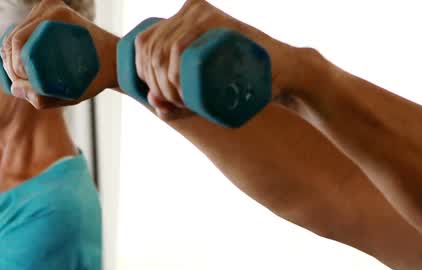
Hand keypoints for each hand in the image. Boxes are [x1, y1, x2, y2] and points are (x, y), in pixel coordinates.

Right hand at [1, 0, 118, 108]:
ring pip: (10, 39)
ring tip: (24, 82)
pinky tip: (20, 73)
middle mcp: (47, 7)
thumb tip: (14, 89)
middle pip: (10, 40)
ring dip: (10, 64)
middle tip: (23, 87)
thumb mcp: (73, 94)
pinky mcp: (40, 19)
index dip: (15, 69)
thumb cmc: (96, 76)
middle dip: (10, 68)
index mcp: (55, 16)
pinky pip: (17, 38)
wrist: (114, 60)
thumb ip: (43, 98)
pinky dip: (14, 56)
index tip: (26, 87)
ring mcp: (43, 11)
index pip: (18, 42)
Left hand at [133, 0, 295, 121]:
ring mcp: (202, 13)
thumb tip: (150, 100)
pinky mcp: (216, 22)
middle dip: (155, 84)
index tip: (161, 99)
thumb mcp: (202, 94)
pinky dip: (173, 70)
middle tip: (176, 105)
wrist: (281, 74)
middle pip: (151, 48)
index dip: (140, 74)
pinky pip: (181, 44)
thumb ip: (175, 100)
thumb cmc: (242, 84)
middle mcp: (188, 11)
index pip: (143, 43)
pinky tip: (180, 88)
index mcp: (179, 19)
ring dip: (165, 82)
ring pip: (164, 49)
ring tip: (183, 102)